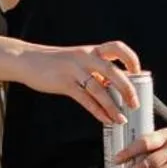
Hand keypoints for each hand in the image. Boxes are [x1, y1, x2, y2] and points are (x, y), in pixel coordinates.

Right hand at [18, 41, 142, 123]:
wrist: (28, 60)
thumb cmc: (56, 62)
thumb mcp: (78, 60)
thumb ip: (96, 69)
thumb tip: (116, 85)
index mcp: (92, 50)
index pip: (117, 48)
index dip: (131, 59)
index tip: (138, 73)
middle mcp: (85, 57)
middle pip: (113, 71)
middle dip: (127, 89)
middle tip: (135, 104)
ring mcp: (74, 70)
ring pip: (99, 89)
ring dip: (112, 106)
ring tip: (121, 119)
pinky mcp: (64, 83)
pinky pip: (85, 99)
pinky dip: (97, 111)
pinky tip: (105, 119)